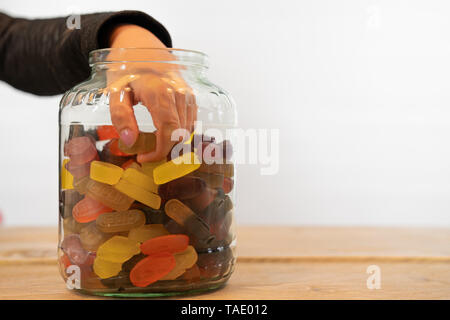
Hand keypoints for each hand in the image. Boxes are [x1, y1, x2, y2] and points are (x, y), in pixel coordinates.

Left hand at [107, 24, 196, 161]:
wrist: (142, 49)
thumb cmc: (127, 71)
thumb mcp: (115, 92)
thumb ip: (121, 117)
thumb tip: (131, 142)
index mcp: (160, 92)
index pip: (169, 131)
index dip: (160, 150)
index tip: (145, 157)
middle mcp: (179, 94)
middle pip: (180, 134)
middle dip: (164, 149)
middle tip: (145, 152)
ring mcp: (188, 95)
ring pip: (187, 131)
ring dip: (172, 142)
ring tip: (152, 142)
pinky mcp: (192, 97)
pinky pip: (191, 123)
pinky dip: (179, 133)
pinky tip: (163, 133)